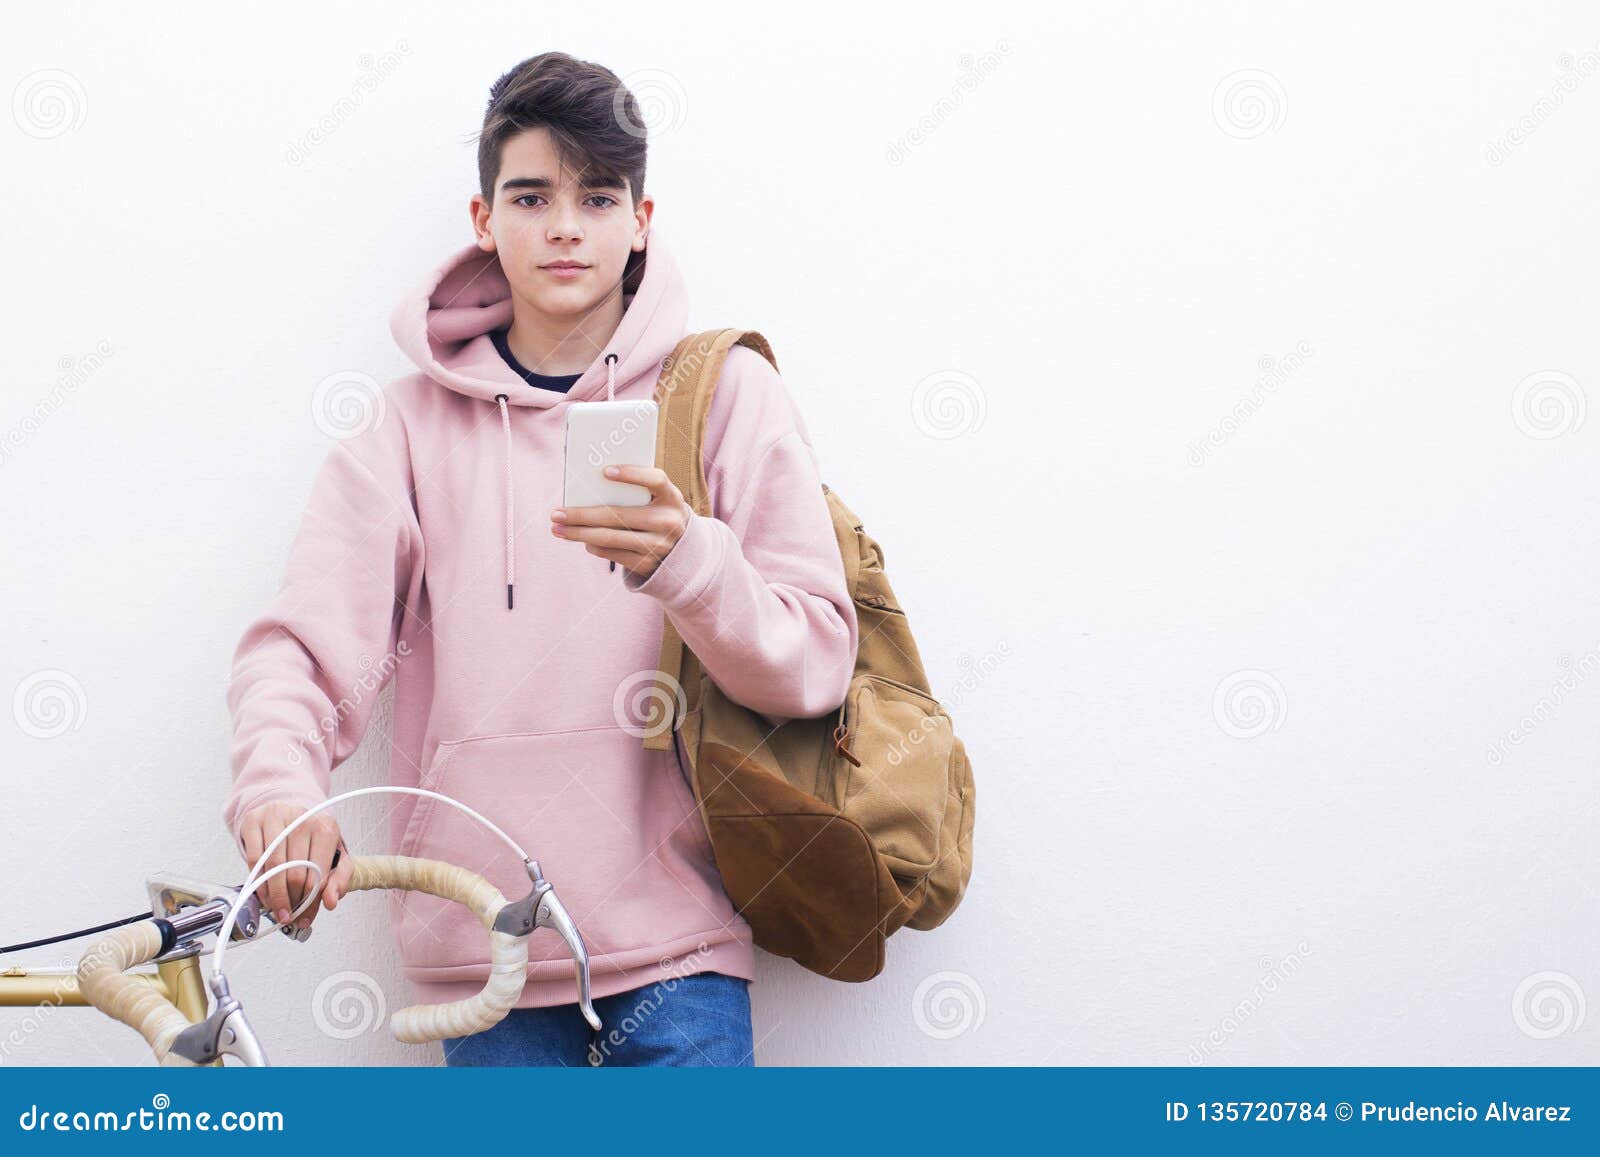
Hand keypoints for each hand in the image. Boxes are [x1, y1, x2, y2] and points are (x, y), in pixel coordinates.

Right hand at [237, 800, 353, 931]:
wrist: (285, 811)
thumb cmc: (310, 838)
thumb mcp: (333, 854)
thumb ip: (339, 878)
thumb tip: (331, 902)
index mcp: (326, 828)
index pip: (319, 873)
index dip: (311, 901)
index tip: (305, 917)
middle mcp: (302, 819)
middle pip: (296, 872)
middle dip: (291, 901)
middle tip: (288, 917)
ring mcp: (276, 817)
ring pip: (274, 868)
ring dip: (274, 896)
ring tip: (277, 910)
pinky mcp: (254, 821)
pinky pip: (254, 859)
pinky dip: (258, 883)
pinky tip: (264, 895)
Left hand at [550, 464, 689, 581]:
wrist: (685, 553)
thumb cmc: (660, 515)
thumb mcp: (658, 501)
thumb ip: (635, 491)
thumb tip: (590, 487)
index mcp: (673, 498)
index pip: (655, 480)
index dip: (632, 474)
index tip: (605, 471)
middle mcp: (668, 522)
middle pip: (618, 515)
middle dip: (582, 514)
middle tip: (556, 513)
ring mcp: (659, 545)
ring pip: (609, 538)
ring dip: (578, 533)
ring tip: (557, 528)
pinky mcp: (648, 564)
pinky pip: (612, 553)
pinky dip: (592, 546)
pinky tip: (580, 539)